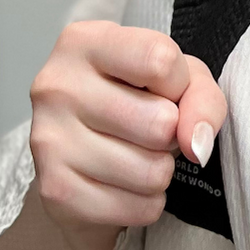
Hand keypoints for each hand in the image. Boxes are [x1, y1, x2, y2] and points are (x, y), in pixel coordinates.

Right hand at [29, 20, 226, 249]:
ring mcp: (48, 140)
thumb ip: (202, 97)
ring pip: (150, 171)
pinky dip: (146, 203)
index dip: (179, 83)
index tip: (165, 89)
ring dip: (160, 171)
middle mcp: (56, 85)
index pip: (159, 59)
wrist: (83, 157)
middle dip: (171, 134)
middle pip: (158, 122)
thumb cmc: (136, 100)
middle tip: (152, 130)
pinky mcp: (53, 191)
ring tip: (140, 156)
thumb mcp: (177, 77)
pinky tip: (127, 186)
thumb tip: (196, 144)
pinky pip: (137, 207)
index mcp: (83, 41)